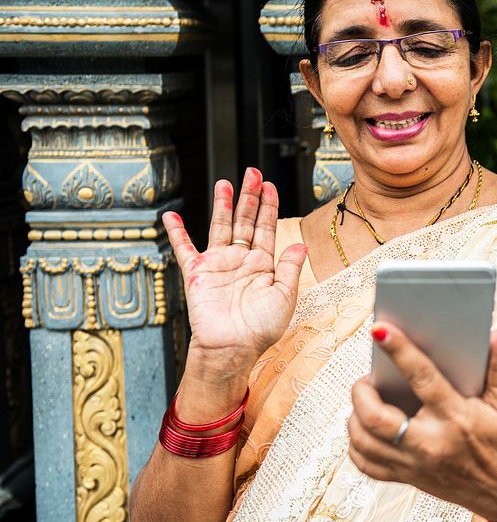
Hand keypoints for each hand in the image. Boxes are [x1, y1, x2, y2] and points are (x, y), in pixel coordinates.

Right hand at [164, 168, 307, 384]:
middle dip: (249, 196)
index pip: (266, 228)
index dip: (268, 206)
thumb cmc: (260, 329)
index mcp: (263, 265)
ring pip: (220, 227)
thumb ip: (290, 269)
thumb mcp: (284, 297)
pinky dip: (176, 232)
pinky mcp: (197, 273)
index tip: (270, 186)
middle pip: (245, 220)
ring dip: (222, 205)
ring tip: (224, 183)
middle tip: (252, 172)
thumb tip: (300, 246)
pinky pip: (184, 248)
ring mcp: (218, 264)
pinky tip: (170, 216)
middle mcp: (240, 260)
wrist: (232, 348)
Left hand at [348, 323, 496, 521]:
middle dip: (362, 392)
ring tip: (364, 398)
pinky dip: (357, 444)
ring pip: (365, 443)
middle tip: (367, 378)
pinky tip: (363, 427)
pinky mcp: (407, 478)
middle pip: (377, 418)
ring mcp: (415, 464)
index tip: (380, 330)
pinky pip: (367, 465)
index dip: (399, 351)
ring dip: (355, 417)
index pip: (422, 378)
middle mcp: (430, 444)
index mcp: (456, 419)